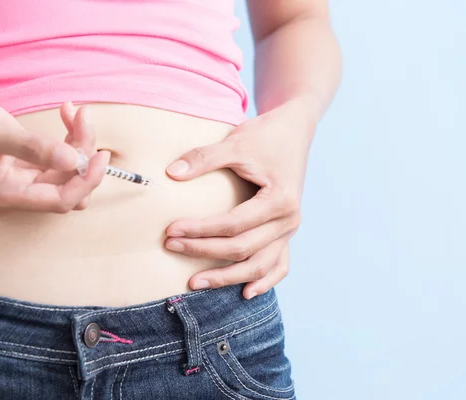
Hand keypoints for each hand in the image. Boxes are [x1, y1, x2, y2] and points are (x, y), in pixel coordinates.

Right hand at [0, 84, 108, 214]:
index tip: (101, 155)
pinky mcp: (30, 166)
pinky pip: (62, 159)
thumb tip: (73, 161)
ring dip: (79, 143)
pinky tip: (68, 113)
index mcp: (7, 195)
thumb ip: (35, 148)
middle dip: (83, 153)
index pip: (61, 200)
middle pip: (70, 185)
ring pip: (69, 171)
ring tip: (76, 112)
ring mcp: (24, 181)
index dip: (86, 180)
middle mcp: (18, 193)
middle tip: (83, 117)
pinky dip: (70, 138)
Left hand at [164, 99, 315, 298]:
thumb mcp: (236, 142)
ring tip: (195, 283)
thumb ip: (204, 157)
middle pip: (243, 248)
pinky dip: (265, 281)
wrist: (294, 132)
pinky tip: (246, 293)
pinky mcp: (287, 233)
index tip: (171, 229)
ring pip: (260, 265)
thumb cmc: (266, 136)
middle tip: (171, 247)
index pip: (233, 224)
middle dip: (204, 252)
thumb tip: (170, 173)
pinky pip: (280, 265)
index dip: (200, 230)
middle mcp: (289, 220)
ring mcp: (290, 230)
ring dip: (227, 277)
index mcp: (280, 200)